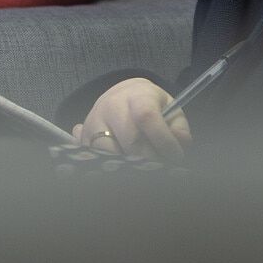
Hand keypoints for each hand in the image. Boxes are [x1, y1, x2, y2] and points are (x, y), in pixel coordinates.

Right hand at [72, 77, 189, 161]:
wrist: (121, 96)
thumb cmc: (150, 106)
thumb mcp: (170, 110)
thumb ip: (179, 128)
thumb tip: (179, 145)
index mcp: (136, 95)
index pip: (146, 116)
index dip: (163, 140)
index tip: (175, 156)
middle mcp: (111, 106)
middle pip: (129, 140)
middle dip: (148, 159)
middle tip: (160, 167)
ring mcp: (93, 122)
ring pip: (109, 154)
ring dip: (128, 166)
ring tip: (141, 167)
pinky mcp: (82, 138)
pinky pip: (94, 159)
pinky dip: (109, 167)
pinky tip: (122, 166)